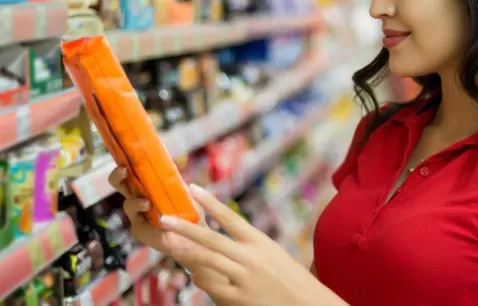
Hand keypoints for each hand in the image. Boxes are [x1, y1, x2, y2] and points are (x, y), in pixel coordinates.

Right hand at [107, 167, 232, 296]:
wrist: (196, 238)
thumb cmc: (192, 214)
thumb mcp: (187, 193)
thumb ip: (177, 182)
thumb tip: (171, 165)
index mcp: (150, 188)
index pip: (133, 173)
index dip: (127, 163)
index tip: (128, 156)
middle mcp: (140, 198)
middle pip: (120, 184)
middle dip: (117, 176)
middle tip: (124, 170)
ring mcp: (137, 214)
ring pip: (128, 202)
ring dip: (135, 199)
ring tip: (147, 202)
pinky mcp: (139, 228)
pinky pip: (135, 217)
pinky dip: (140, 210)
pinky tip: (148, 207)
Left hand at [159, 183, 346, 305]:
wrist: (306, 304)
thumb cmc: (289, 278)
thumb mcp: (272, 254)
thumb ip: (246, 247)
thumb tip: (217, 243)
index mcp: (260, 242)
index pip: (231, 218)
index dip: (211, 203)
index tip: (194, 189)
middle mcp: (250, 258)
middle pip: (212, 240)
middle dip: (185, 228)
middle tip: (165, 219)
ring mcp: (243, 279)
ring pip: (207, 263)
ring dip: (185, 253)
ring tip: (168, 244)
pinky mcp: (238, 299)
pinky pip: (211, 288)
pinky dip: (201, 280)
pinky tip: (195, 275)